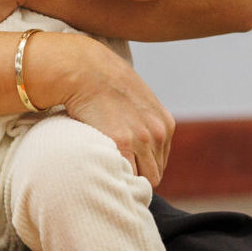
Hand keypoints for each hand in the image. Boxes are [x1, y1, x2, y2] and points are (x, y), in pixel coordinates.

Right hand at [48, 35, 174, 185]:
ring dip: (127, 180)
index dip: (142, 168)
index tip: (124, 169)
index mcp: (165, 124)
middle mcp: (157, 133)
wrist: (86, 70)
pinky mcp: (122, 143)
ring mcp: (141, 139)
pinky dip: (116, 179)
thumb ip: (142, 121)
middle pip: (154, 174)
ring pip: (141, 179)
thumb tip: (135, 137)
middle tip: (115, 177)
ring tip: (108, 177)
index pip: (159, 162)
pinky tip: (103, 175)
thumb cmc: (104, 84)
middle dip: (137, 177)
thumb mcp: (137, 100)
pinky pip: (125, 176)